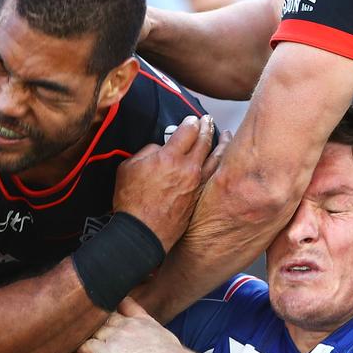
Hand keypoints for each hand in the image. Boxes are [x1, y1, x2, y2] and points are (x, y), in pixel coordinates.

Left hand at [80, 297, 182, 352]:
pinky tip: (71, 348)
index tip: (108, 302)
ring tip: (72, 333)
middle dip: (94, 318)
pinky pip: (85, 346)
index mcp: (143, 321)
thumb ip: (159, 340)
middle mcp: (127, 325)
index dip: (115, 302)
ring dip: (83, 332)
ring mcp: (115, 337)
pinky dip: (77, 347)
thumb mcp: (169, 341)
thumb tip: (163, 348)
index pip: (125, 303)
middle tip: (83, 320)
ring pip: (92, 329)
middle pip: (104, 316)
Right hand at [113, 113, 214, 252]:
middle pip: (204, 141)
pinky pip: (213, 177)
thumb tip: (159, 149)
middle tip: (208, 121)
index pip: (187, 130)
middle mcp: (188, 169)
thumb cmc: (132, 202)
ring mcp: (197, 185)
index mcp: (169, 157)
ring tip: (224, 136)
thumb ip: (146, 152)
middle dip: (207, 127)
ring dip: (220, 144)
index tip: (192, 119)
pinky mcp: (199, 199)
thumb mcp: (128, 168)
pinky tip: (220, 162)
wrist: (143, 233)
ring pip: (214, 159)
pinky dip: (219, 166)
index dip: (191, 122)